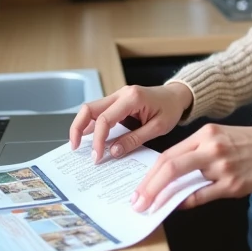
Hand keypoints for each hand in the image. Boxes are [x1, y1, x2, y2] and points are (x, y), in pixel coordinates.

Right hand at [69, 82, 193, 163]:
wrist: (176, 95)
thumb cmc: (171, 109)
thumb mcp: (158, 128)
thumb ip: (135, 139)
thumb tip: (113, 151)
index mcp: (132, 98)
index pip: (105, 119)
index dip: (98, 140)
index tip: (97, 157)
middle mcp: (121, 93)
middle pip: (89, 108)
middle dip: (78, 128)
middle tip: (75, 147)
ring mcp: (117, 95)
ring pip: (91, 108)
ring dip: (82, 125)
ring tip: (79, 145)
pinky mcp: (117, 101)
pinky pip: (99, 111)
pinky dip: (92, 124)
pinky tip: (90, 138)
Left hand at [131, 123, 251, 212]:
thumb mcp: (222, 138)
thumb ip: (198, 154)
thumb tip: (174, 176)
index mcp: (205, 134)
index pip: (168, 154)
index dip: (150, 173)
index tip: (138, 187)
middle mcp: (211, 148)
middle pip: (169, 166)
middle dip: (148, 187)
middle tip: (137, 202)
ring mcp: (222, 166)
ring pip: (183, 181)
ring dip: (164, 197)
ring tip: (152, 207)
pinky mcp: (233, 184)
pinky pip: (202, 195)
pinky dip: (188, 201)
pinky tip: (179, 205)